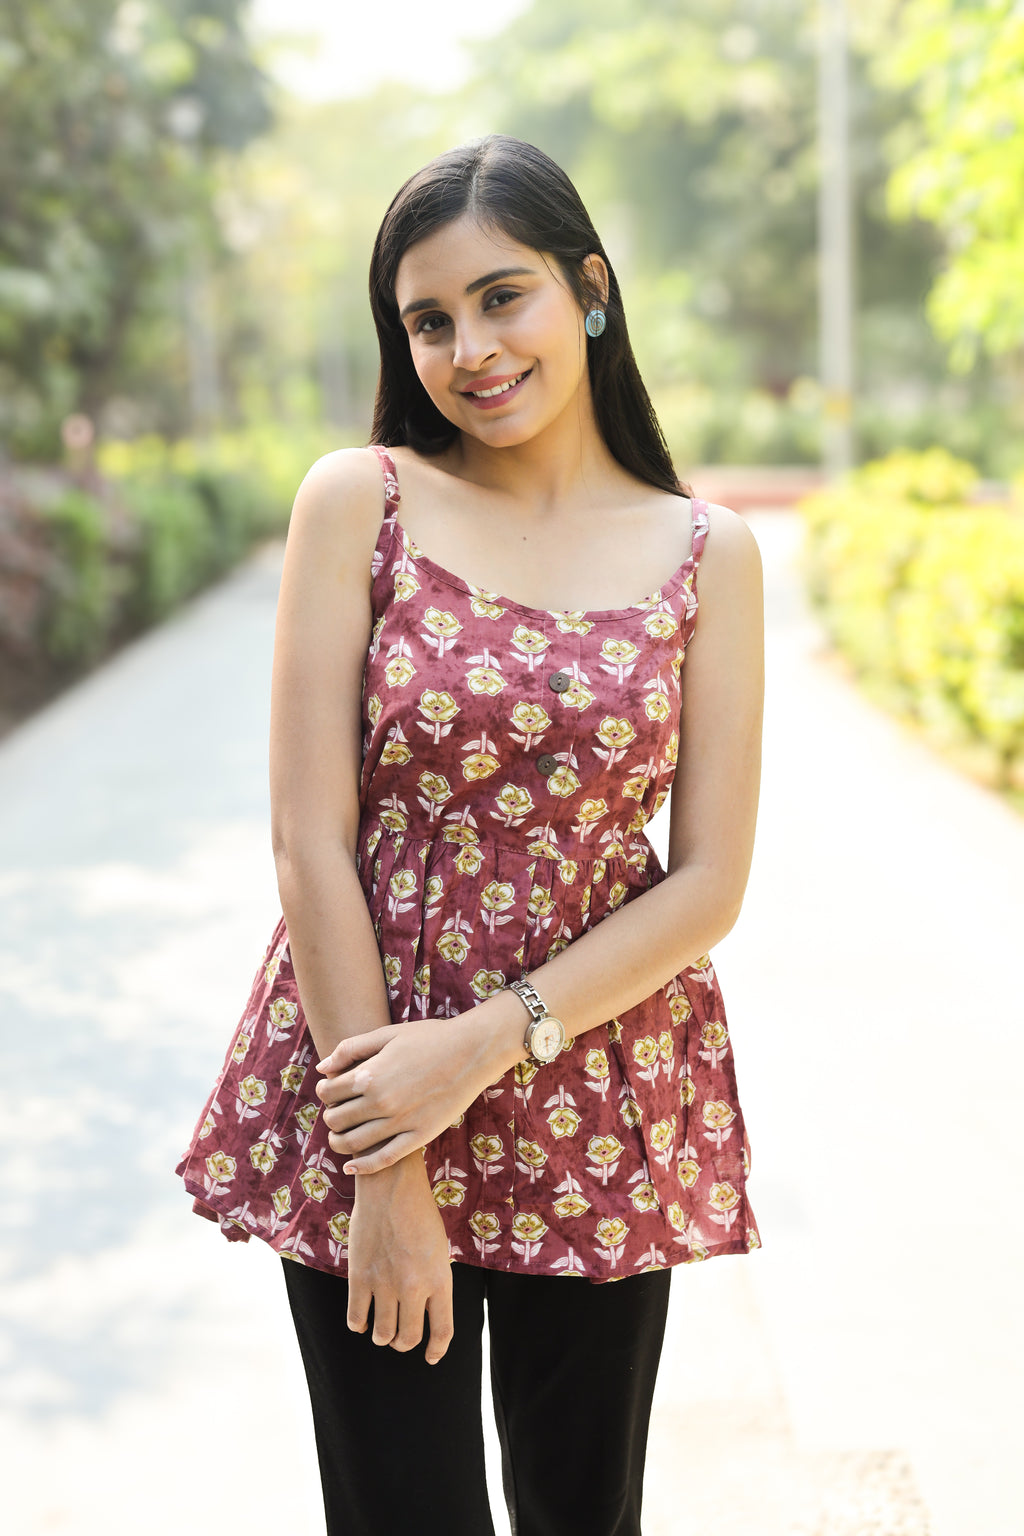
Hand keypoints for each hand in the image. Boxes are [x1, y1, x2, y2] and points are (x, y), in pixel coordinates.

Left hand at [315, 1011, 518, 1174]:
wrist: (472, 1050)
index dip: (323, 1092)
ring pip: (353, 1143)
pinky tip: (352, 1166)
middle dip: (330, 1116)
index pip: (329, 1092)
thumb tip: (322, 1069)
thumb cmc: (430, 1038)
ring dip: (338, 1142)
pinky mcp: (419, 1136)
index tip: (328, 1090)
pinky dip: (363, 1166)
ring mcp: (400, 1122)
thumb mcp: (387, 1034)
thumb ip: (351, 1049)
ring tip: (339, 1136)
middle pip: (337, 1119)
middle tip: (335, 1111)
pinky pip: (384, 1159)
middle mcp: (381, 1102)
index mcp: (370, 1074)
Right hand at [347, 1155, 453, 1362]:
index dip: (437, 1350)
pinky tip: (362, 1318)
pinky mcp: (360, 1277)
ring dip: (382, 1336)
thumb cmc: (419, 1215)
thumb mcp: (439, 1250)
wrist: (392, 1187)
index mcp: (440, 1280)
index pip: (443, 1331)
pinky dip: (359, 1324)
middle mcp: (414, 1287)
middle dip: (404, 1343)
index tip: (431, 1357)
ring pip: (382, 1334)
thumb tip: (424, 1312)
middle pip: (408, 1338)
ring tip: (382, 1328)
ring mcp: (385, 1284)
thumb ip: (434, 1282)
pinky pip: (356, 1318)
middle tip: (400, 1338)